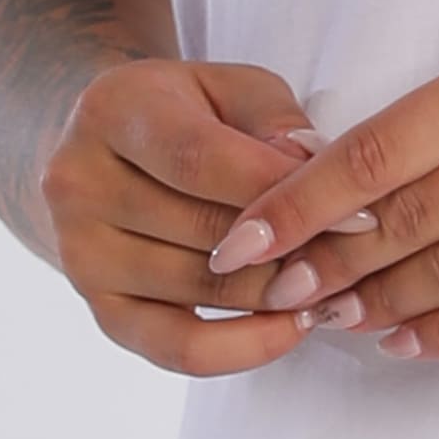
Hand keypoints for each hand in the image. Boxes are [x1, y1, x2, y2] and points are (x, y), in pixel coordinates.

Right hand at [39, 50, 361, 376]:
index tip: (358, 216)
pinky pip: (177, 348)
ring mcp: (82, 255)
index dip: (284, 192)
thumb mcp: (230, 90)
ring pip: (200, 290)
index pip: (200, 161)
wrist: (105, 153)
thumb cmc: (186, 116)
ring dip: (278, 297)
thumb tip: (315, 171)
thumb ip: (274, 121)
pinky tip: (292, 329)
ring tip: (336, 288)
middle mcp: (78, 185)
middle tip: (359, 261)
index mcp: (110, 113)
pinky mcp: (100, 310)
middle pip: (204, 231)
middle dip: (292, 249)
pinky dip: (243, 348)